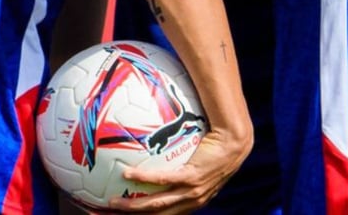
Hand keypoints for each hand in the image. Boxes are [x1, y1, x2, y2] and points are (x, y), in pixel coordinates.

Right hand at [104, 129, 250, 213]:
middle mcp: (191, 202)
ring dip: (132, 206)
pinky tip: (126, 173)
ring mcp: (192, 191)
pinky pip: (162, 178)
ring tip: (112, 202)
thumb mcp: (199, 163)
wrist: (235, 141)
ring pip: (156, 204)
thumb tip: (157, 154)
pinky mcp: (192, 176)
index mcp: (191, 203)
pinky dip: (143, 178)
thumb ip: (179, 165)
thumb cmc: (217, 147)